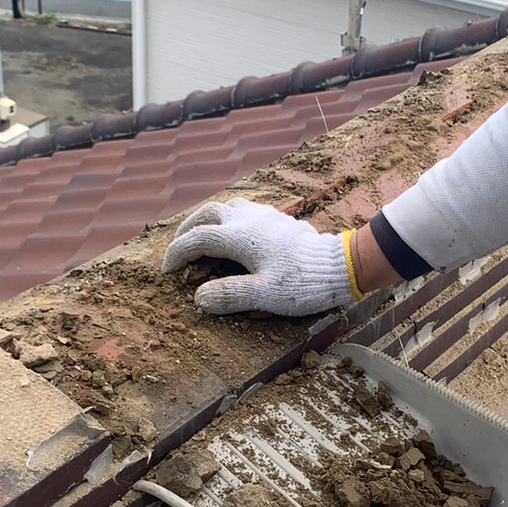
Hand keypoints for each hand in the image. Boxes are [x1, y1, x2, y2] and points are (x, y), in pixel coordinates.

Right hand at [161, 199, 353, 315]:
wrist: (341, 266)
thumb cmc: (303, 283)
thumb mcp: (265, 296)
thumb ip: (229, 295)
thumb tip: (199, 299)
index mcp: (240, 237)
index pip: (197, 239)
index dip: (177, 254)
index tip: (166, 272)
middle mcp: (248, 219)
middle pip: (207, 214)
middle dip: (187, 230)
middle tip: (177, 250)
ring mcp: (264, 215)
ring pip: (226, 207)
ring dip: (207, 220)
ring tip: (200, 238)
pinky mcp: (277, 219)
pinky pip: (243, 210)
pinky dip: (228, 219)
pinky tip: (233, 233)